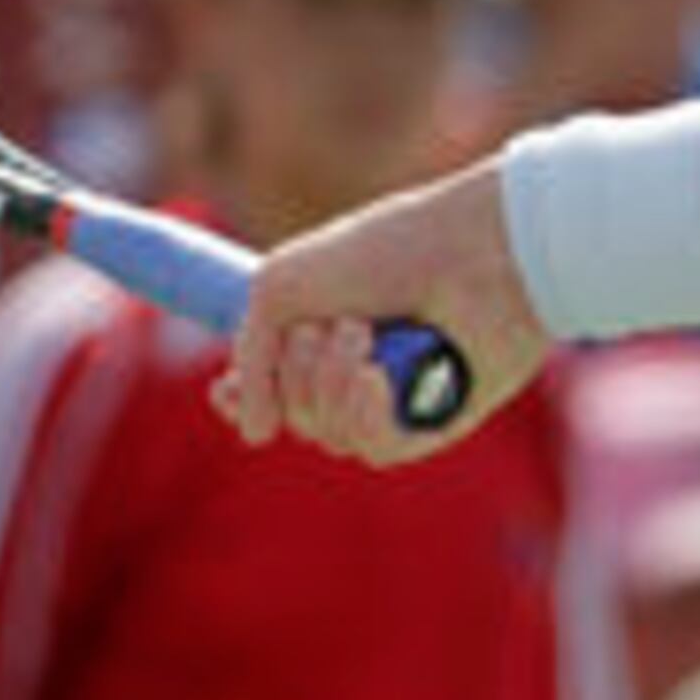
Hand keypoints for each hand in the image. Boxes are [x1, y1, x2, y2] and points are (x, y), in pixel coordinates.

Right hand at [215, 159, 553, 465]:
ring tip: (363, 333)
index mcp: (331, 329)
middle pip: (296, 416)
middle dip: (293, 374)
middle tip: (331, 325)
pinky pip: (377, 448)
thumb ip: (251, 356)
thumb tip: (256, 433)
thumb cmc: (386, 252)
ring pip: (330, 434)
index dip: (248, 396)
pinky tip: (375, 377)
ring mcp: (403, 396)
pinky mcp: (440, 421)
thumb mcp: (283, 286)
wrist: (472, 251)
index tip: (226, 391)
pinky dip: (365, 414)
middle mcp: (365, 367)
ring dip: (328, 385)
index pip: (275, 387)